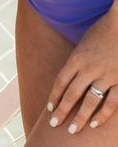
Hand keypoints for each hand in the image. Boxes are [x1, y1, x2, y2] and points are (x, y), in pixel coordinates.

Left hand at [47, 7, 117, 133]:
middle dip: (62, 111)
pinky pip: (111, 102)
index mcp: (77, 57)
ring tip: (72, 129)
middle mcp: (89, 68)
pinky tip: (94, 124)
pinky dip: (103, 115)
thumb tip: (69, 78)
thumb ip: (76, 61)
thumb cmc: (101, 31)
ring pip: (90, 102)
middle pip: (72, 94)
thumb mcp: (83, 43)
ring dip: (80, 117)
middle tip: (54, 124)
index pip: (61, 81)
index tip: (49, 108)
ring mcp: (106, 75)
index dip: (54, 96)